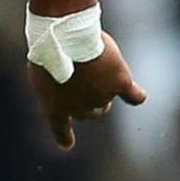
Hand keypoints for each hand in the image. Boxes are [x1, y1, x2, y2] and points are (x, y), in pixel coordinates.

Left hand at [27, 31, 145, 149]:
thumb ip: (55, 83)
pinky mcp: (120, 82)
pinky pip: (133, 95)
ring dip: (102, 84)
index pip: (60, 129)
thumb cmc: (46, 48)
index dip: (64, 137)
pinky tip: (138, 95)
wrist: (62, 36)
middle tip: (84, 77)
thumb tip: (68, 82)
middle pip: (91, 112)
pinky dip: (136, 95)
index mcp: (54, 108)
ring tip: (92, 60)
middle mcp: (80, 109)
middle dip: (88, 99)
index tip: (66, 144)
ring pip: (107, 97)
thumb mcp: (42, 70)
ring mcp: (102, 97)